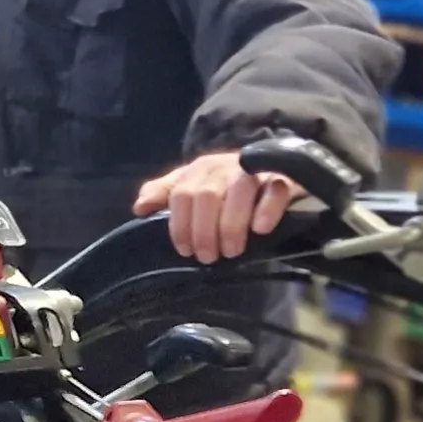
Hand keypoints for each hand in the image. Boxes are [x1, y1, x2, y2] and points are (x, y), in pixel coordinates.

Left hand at [133, 151, 298, 261]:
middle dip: (204, 230)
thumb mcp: (192, 185)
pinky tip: (260, 229)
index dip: (179, 225)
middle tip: (208, 257)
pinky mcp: (283, 178)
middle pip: (207, 196)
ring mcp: (255, 171)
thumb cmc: (225, 184)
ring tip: (231, 251)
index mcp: (199, 170)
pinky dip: (267, 209)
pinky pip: (275, 190)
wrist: (274, 163)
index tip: (184, 250)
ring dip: (232, 224)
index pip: (181, 194)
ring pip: (239, 192)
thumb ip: (165, 193)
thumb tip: (139, 208)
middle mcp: (224, 167)